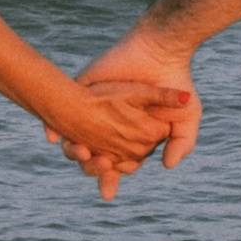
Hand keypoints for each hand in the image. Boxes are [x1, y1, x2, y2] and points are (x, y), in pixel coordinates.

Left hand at [47, 72, 193, 203]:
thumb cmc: (175, 81)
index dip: (110, 179)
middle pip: (92, 157)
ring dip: (73, 152)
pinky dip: (52, 128)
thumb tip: (167, 166)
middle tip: (98, 168)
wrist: (160, 49)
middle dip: (92, 168)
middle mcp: (108, 125)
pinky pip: (59, 112)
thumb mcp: (187, 118)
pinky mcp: (81, 90)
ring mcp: (92, 109)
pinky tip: (54, 138)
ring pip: (73, 140)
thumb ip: (182, 144)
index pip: (115, 165)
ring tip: (82, 153)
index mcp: (130, 136)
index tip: (107, 191)